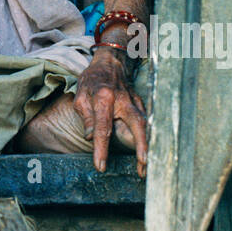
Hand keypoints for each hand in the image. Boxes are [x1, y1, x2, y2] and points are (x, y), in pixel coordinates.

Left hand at [73, 47, 147, 176]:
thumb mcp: (80, 96)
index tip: (101, 166)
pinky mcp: (141, 103)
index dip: (101, 148)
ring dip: (148, 146)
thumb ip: (85, 116)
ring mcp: (135, 101)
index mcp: (104, 97)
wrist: (110, 62)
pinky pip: (147, 122)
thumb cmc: (92, 80)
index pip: (103, 127)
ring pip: (146, 124)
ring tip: (146, 168)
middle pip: (136, 123)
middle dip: (141, 146)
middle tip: (143, 167)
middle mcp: (123, 100)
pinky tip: (150, 154)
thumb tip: (90, 138)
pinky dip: (149, 138)